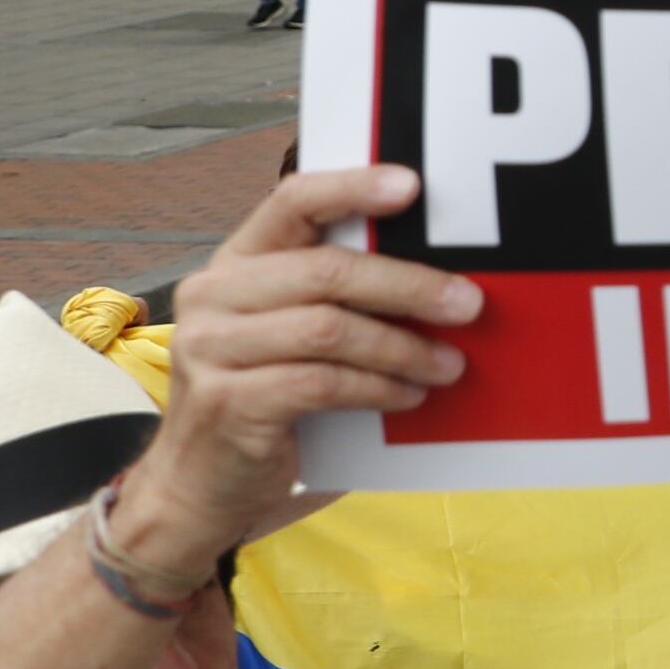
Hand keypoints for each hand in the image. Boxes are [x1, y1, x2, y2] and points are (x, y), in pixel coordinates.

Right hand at [122, 165, 481, 578]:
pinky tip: (408, 395)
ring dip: (401, 347)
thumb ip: (335, 299)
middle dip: (408, 286)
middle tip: (469, 304)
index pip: (291, 203)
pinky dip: (376, 388)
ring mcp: (211, 348)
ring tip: (449, 365)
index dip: (352, 187)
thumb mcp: (291, 336)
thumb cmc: (266, 397)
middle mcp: (213, 295)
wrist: (200, 482)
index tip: (413, 186)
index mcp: (236, 263)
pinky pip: (320, 383)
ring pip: (328, 330)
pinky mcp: (227, 401)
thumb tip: (442, 282)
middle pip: (326, 271)